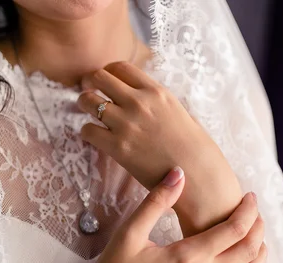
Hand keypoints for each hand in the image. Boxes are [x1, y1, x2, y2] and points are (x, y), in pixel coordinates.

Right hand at [68, 167, 268, 262]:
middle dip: (258, 228)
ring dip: (260, 256)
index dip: (248, 210)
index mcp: (188, 256)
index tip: (249, 197)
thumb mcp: (129, 235)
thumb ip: (156, 202)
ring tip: (259, 241)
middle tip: (255, 214)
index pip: (235, 228)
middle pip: (248, 250)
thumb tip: (179, 173)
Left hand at [77, 62, 242, 232]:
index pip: (120, 67)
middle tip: (91, 94)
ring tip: (91, 115)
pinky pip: (87, 130)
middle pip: (99, 77)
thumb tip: (141, 96)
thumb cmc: (192, 146)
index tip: (106, 83)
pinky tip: (96, 137)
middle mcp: (139, 103)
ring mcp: (127, 124)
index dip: (108, 73)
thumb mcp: (178, 112)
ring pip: (87, 101)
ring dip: (85, 106)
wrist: (197, 175)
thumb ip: (157, 101)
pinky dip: (87, 132)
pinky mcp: (118, 147)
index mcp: (156, 91)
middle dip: (91, 84)